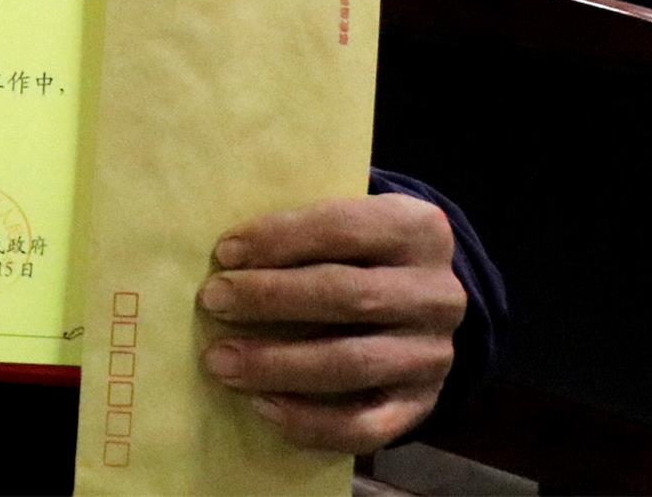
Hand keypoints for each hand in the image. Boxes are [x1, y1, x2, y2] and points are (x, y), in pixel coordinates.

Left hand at [196, 194, 466, 452]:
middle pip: (348, 296)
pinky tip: (262, 406)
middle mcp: (437, 293)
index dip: (280, 239)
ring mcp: (434, 355)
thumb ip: (302, 235)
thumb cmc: (359, 256)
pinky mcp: (421, 405)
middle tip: (213, 301)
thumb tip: (225, 257)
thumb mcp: (347, 226)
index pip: (344, 228)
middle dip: (272, 298)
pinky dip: (309, 421)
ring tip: (221, 361)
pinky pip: (364, 426)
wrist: (419, 306)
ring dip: (278, 364)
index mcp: (418, 229)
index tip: (224, 253)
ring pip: (352, 363)